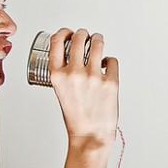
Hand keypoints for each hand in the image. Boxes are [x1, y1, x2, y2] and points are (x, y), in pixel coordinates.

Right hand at [48, 28, 118, 148]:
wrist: (90, 135)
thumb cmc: (76, 117)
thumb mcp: (60, 91)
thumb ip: (64, 72)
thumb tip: (73, 54)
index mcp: (57, 76)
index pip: (57, 41)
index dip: (63, 32)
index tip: (67, 32)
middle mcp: (74, 74)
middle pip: (78, 37)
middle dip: (83, 33)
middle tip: (85, 36)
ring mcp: (93, 77)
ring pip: (97, 43)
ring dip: (98, 39)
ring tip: (98, 42)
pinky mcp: (110, 81)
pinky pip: (111, 60)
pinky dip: (109, 61)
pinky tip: (106, 65)